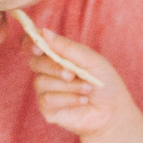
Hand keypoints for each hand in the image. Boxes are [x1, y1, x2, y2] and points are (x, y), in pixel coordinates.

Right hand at [28, 25, 137, 141]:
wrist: (113, 110)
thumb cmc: (104, 82)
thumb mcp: (90, 60)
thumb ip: (66, 47)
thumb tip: (43, 32)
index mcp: (56, 55)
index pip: (32, 44)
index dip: (29, 42)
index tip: (38, 46)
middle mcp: (47, 72)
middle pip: (35, 63)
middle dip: (53, 68)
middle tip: (72, 74)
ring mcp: (46, 91)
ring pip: (42, 82)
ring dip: (68, 86)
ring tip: (87, 89)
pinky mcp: (48, 109)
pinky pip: (47, 100)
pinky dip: (68, 99)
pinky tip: (82, 100)